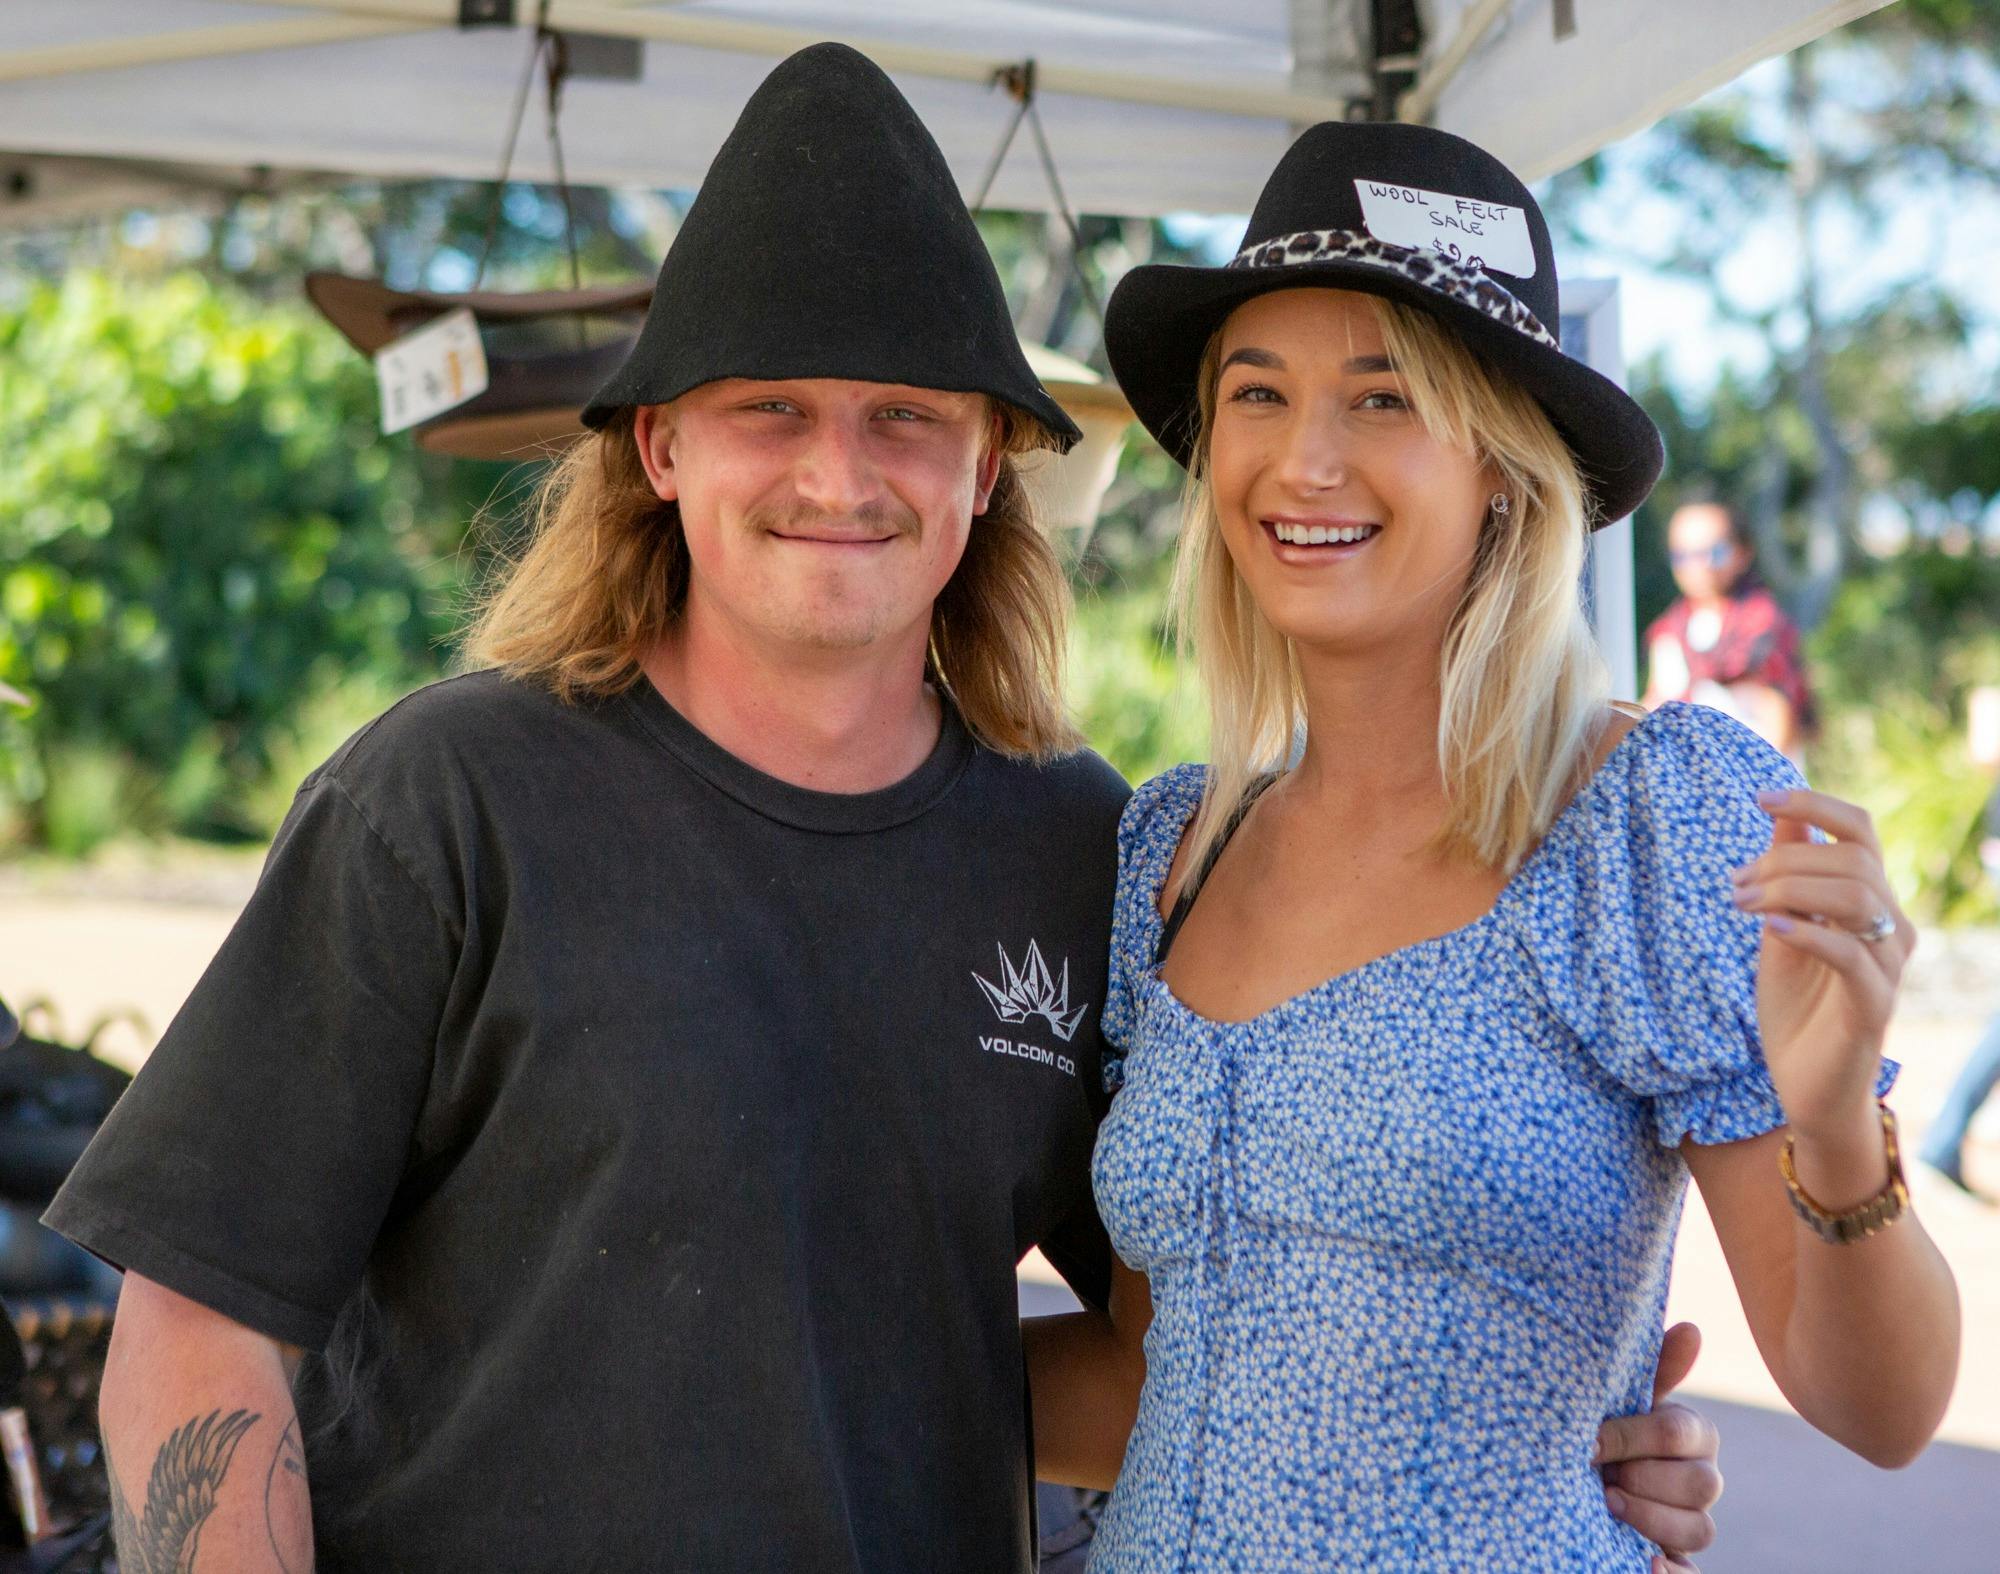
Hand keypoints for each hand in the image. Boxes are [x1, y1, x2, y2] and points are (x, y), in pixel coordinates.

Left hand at [1596, 1323, 1721, 1573]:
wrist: (1580, 1477)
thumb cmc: (1602, 1430)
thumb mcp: (1618, 1400)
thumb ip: (1654, 1370)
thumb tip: (1693, 1329)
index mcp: (1693, 1433)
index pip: (1681, 1433)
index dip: (1633, 1437)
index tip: (1590, 1441)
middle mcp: (1703, 1479)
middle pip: (1702, 1485)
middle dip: (1644, 1479)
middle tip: (1601, 1477)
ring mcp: (1693, 1522)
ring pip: (1701, 1529)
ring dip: (1650, 1519)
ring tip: (1607, 1506)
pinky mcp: (1680, 1559)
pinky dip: (1673, 1573)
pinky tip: (1645, 1563)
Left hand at [1730, 788, 1913, 1138]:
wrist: (1805, 1084)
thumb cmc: (1795, 1007)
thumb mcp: (1780, 928)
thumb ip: (1785, 875)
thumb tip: (1779, 813)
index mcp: (1870, 903)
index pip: (1861, 831)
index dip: (1814, 805)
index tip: (1759, 798)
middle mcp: (1892, 928)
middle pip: (1854, 859)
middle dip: (1785, 861)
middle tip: (1734, 887)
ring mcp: (1888, 965)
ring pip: (1858, 897)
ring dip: (1790, 890)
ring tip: (1741, 906)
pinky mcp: (1874, 1003)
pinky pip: (1852, 954)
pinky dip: (1808, 932)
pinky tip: (1770, 929)